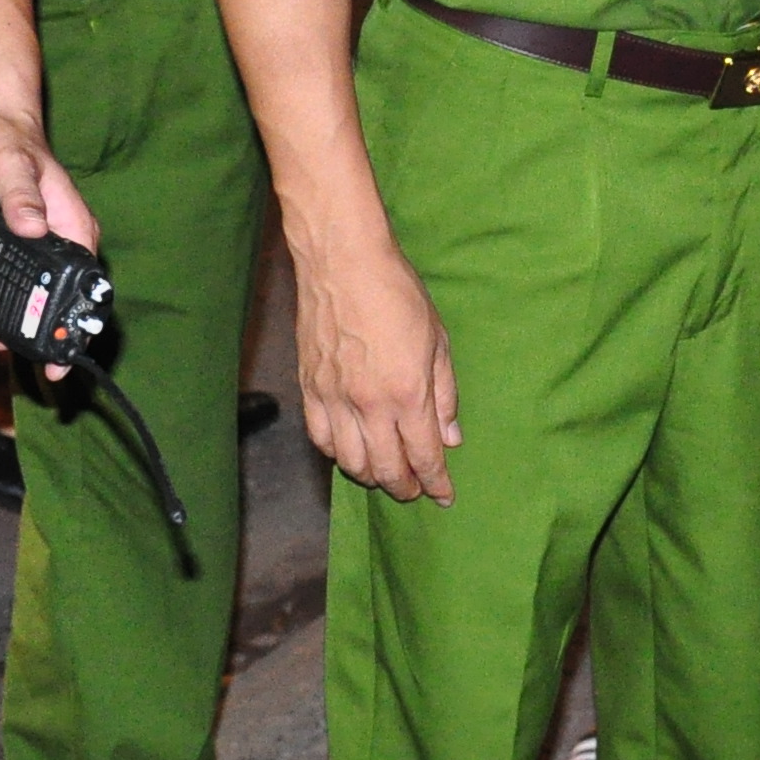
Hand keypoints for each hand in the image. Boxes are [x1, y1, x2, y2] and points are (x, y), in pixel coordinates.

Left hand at [0, 108, 103, 370]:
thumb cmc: (5, 141)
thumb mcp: (12, 165)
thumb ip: (22, 196)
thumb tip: (31, 228)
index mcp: (70, 234)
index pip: (77, 294)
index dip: (67, 332)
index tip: (54, 366)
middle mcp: (48, 253)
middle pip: (30, 311)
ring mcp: (18, 257)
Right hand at [293, 233, 462, 500]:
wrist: (343, 263)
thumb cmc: (397, 293)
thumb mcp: (437, 341)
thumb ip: (444, 395)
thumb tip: (450, 438)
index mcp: (407, 393)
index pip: (423, 456)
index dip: (435, 483)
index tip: (444, 497)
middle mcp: (369, 404)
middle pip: (386, 468)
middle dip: (404, 487)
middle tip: (415, 491)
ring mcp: (334, 399)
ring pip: (349, 462)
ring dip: (370, 476)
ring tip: (385, 475)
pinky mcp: (309, 389)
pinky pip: (320, 438)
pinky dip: (337, 455)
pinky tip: (350, 452)